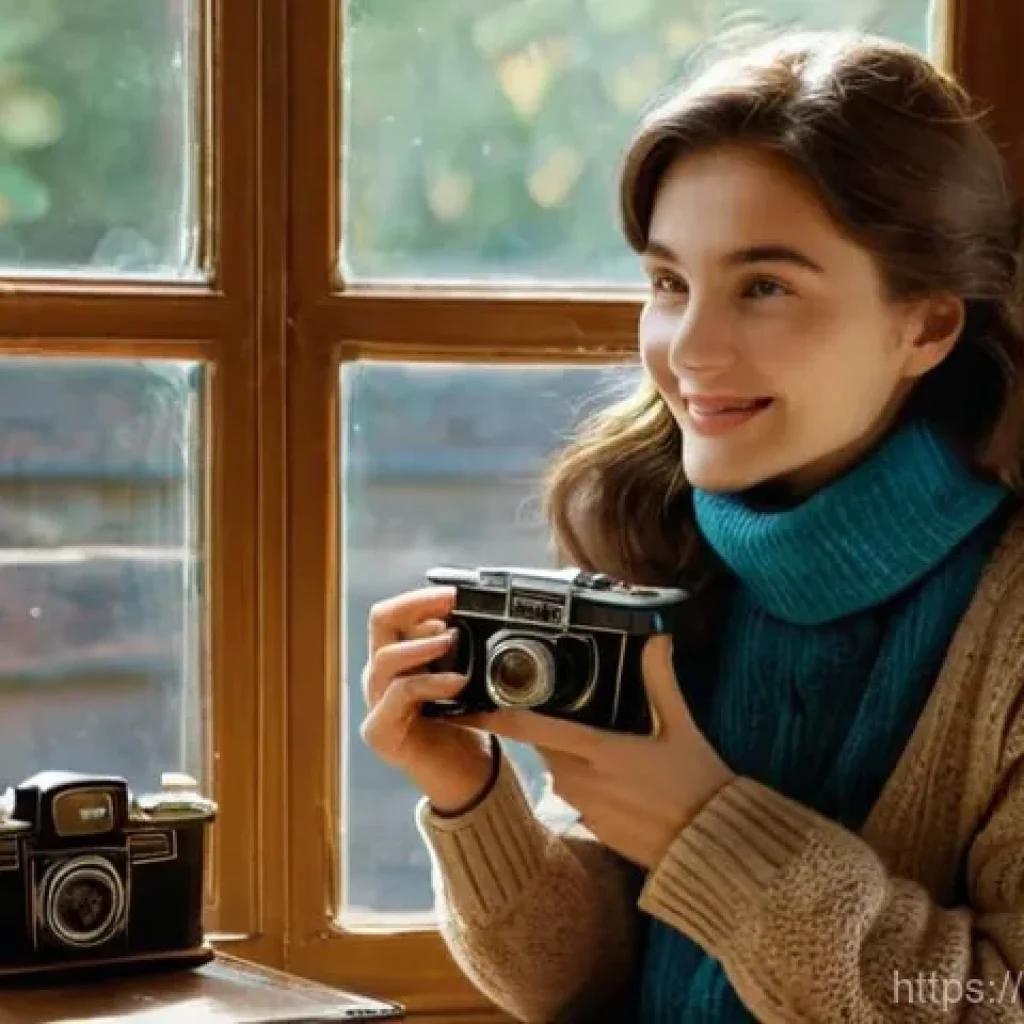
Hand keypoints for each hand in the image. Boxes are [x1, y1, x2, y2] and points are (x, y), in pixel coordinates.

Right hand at [359, 586, 493, 813]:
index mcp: (397, 657)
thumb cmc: (464, 725)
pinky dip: (430, 682)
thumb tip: (466, 614)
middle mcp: (380, 675)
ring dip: (422, 644)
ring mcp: (376, 703)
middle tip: (450, 603)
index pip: (394, 612)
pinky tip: (457, 681)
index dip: (421, 598)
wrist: (466, 776)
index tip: (455, 593)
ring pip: (386, 657)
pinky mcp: (381, 730)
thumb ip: (457, 647)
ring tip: (452, 639)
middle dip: (417, 605)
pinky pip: (400, 694)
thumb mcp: (463, 674)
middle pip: (380, 621)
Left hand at [461, 633, 734, 869]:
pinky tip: (614, 772)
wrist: (710, 848)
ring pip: (557, 766)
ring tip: (601, 737)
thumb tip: (657, 638)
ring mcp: (585, 806)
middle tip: (555, 703)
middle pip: (542, 742)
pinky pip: (573, 791)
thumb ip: (660, 680)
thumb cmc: (698, 785)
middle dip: (544, 723)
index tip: (469, 705)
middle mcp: (581, 780)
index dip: (494, 716)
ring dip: (567, 750)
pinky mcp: (592, 825)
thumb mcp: (680, 726)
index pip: (529, 728)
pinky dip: (582, 775)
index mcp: (597, 751)